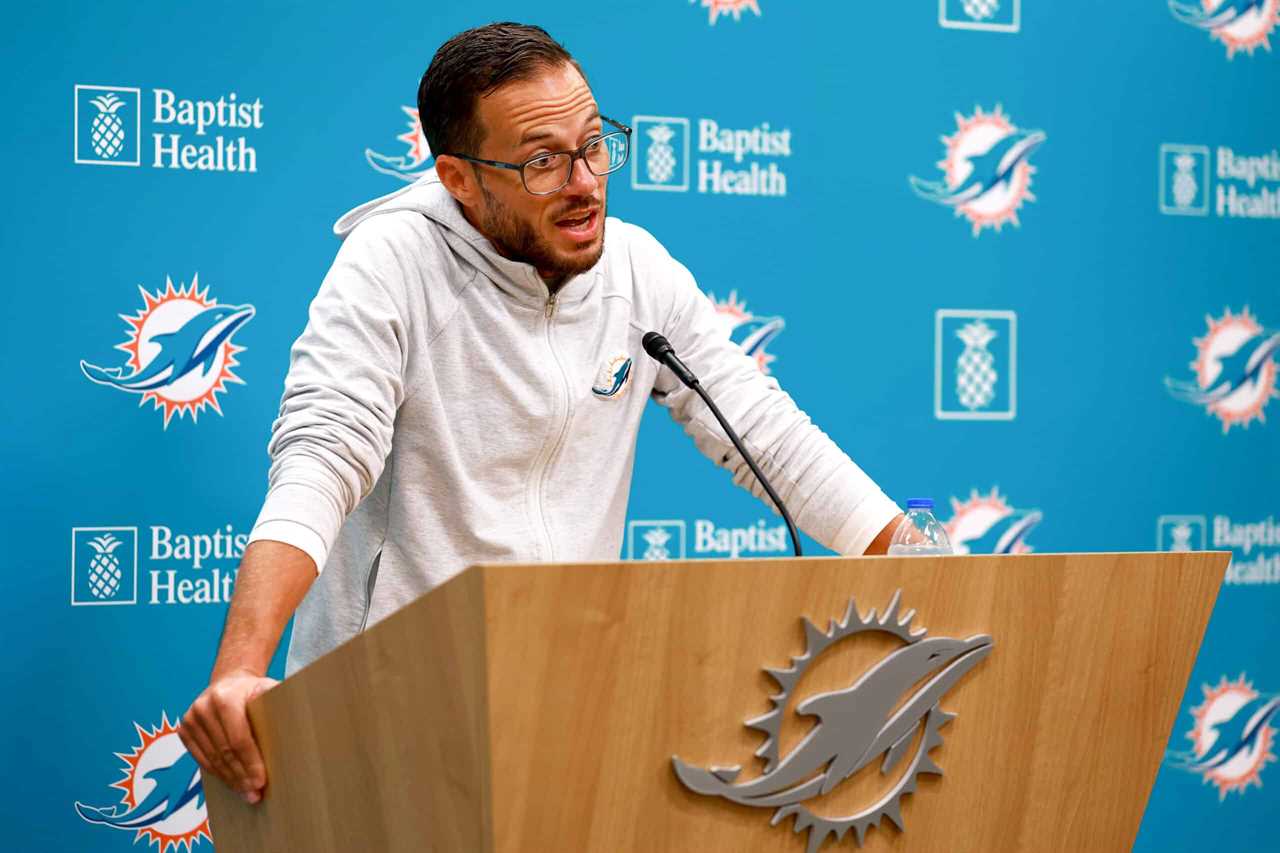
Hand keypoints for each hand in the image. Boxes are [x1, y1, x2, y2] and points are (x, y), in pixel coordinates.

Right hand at [179, 670, 277, 803]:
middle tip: (255, 794)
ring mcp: (191, 719)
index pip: (238, 738)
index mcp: (225, 698)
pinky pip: (201, 759)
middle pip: (224, 752)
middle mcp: (204, 708)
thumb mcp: (269, 689)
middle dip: (241, 776)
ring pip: (212, 759)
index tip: (261, 781)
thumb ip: (280, 703)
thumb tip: (303, 723)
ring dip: (230, 779)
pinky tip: (231, 783)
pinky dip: (218, 773)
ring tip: (246, 793)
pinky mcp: (184, 730)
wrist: (228, 682)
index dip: (250, 762)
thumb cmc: (254, 690)